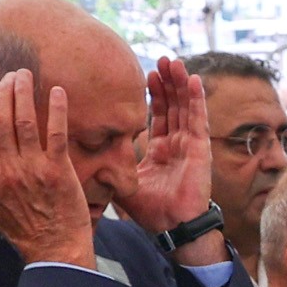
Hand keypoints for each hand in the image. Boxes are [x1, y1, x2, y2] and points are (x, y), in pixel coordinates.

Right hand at [0, 71, 97, 268]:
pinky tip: (58, 92)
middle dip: (4, 92)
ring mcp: (33, 170)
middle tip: (12, 77)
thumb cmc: (26, 235)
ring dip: (24, 93)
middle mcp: (7, 170)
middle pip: (0, 120)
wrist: (56, 253)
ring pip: (24, 121)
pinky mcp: (58, 171)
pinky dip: (56, 109)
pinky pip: (55, 133)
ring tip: (27, 76)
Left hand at [128, 55, 215, 242]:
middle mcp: (177, 143)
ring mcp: (190, 144)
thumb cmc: (151, 210)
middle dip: (167, 82)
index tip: (145, 73)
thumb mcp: (123, 182)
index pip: (158, 115)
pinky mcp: (201, 149)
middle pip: (173, 105)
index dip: (153, 94)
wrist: (172, 226)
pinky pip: (199, 119)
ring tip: (174, 62)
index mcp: (160, 149)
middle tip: (161, 60)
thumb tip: (85, 157)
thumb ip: (110, 166)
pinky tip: (193, 79)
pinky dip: (197, 99)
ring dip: (180, 84)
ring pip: (186, 107)